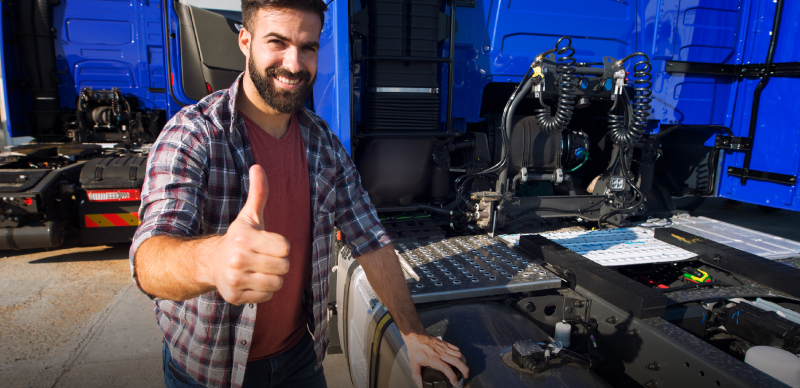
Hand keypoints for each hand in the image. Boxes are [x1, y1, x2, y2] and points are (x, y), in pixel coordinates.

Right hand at [199, 165, 290, 304]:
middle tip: (264, 258)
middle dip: (278, 262)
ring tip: (259, 270)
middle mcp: (238, 259)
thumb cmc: (237, 240)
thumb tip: (257, 168)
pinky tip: (252, 281)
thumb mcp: (249, 216)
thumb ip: (258, 193)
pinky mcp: (235, 296)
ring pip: (277, 283)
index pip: (285, 247)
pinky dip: (263, 290)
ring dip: (272, 277)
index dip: (280, 246)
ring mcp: (235, 279)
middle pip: (284, 266)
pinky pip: (267, 296)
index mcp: (245, 238)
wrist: (212, 262)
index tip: (268, 243)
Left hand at [404, 333, 468, 387]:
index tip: (456, 383)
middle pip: (457, 361)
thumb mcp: (413, 363)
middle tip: (465, 376)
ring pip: (458, 354)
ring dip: (463, 362)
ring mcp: (444, 347)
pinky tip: (460, 359)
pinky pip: (456, 348)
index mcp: (434, 359)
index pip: (447, 369)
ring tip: (464, 368)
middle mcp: (441, 353)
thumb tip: (420, 385)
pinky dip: (460, 354)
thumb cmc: (415, 349)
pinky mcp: (445, 343)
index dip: (453, 377)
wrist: (416, 336)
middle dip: (464, 370)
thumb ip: (416, 375)